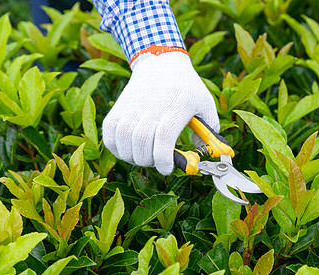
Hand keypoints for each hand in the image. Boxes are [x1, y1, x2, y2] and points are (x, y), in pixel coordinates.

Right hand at [102, 50, 218, 174]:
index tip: (167, 169)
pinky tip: (127, 149)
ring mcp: (133, 106)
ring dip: (131, 156)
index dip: (164, 159)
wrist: (161, 62)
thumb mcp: (206, 105)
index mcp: (176, 107)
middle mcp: (152, 107)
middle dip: (148, 160)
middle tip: (156, 161)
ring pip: (123, 138)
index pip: (164, 138)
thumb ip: (209, 132)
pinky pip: (110, 132)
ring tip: (142, 157)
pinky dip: (115, 146)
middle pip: (141, 141)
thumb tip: (204, 154)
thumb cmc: (187, 88)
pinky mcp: (119, 107)